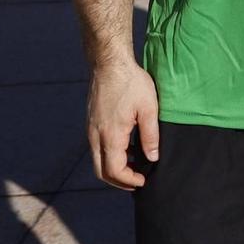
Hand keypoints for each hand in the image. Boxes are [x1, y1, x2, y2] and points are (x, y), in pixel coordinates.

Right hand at [88, 60, 159, 189]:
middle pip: (101, 171)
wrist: (110, 63)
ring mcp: (91, 130)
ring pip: (98, 160)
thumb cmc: (131, 83)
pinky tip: (127, 148)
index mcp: (111, 135)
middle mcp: (96, 136)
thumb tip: (152, 158)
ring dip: (114, 168)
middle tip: (137, 180)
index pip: (114, 171)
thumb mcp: (149, 108)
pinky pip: (98, 147)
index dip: (129, 180)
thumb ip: (150, 136)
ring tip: (135, 165)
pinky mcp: (92, 123)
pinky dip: (110, 155)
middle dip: (119, 180)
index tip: (144, 180)